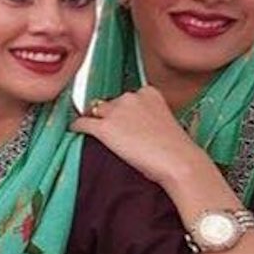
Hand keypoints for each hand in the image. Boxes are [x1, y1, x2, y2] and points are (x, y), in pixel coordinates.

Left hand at [71, 87, 208, 187]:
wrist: (177, 161)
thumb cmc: (175, 148)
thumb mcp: (164, 122)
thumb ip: (148, 116)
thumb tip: (131, 126)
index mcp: (148, 92)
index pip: (126, 98)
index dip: (122, 111)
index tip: (124, 122)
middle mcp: (131, 96)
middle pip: (110, 103)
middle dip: (110, 117)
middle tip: (116, 134)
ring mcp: (117, 111)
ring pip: (96, 112)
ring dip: (96, 122)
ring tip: (98, 136)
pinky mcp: (105, 127)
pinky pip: (82, 123)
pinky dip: (77, 127)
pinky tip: (75, 132)